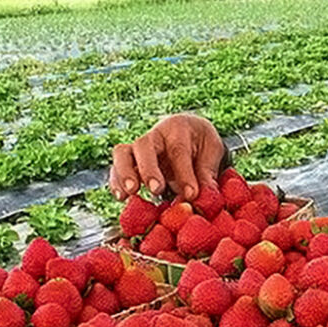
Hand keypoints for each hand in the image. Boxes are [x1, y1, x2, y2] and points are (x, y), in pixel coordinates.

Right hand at [109, 113, 225, 200]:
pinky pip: (115, 168)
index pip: (178, 150)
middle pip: (144, 146)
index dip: (184, 173)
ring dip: (125, 173)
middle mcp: (154, 135)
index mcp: (178, 129)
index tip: (191, 194)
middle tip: (157, 190)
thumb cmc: (201, 143)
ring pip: (123, 153)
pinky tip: (121, 198)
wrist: (190, 134)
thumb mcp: (212, 151)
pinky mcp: (129, 161)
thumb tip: (207, 195)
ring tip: (132, 193)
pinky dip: (116, 182)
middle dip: (149, 169)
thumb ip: (207, 171)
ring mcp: (138, 148)